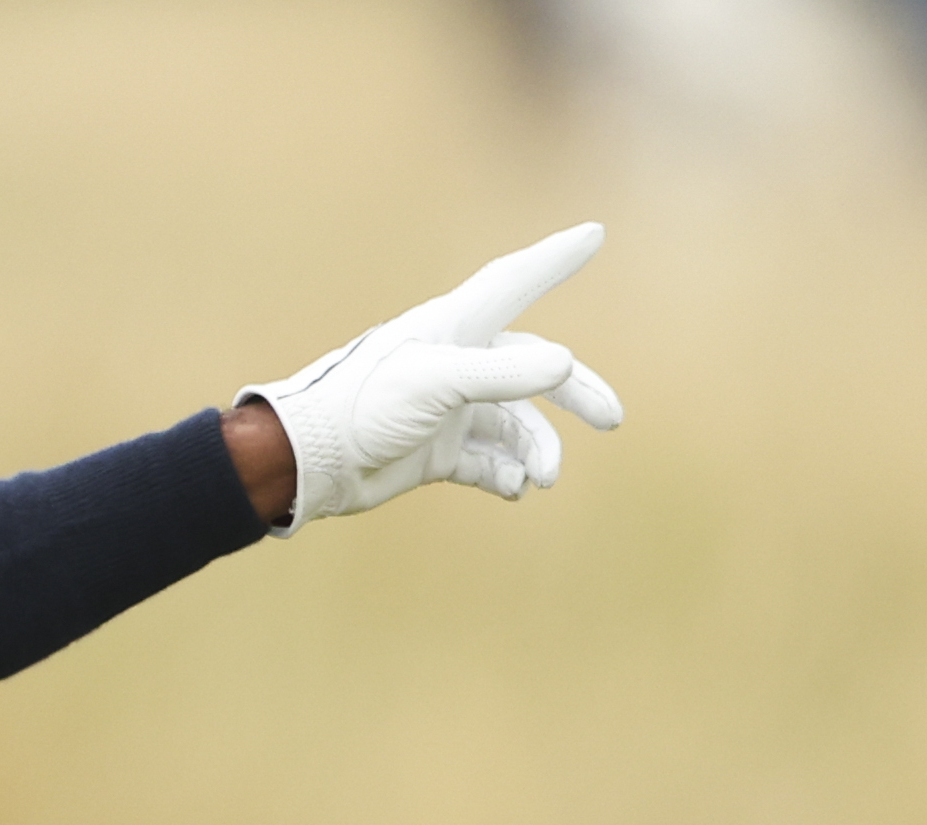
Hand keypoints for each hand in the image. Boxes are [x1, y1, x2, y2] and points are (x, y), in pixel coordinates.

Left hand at [238, 223, 626, 532]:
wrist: (314, 459)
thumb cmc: (365, 404)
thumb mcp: (437, 383)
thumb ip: (500, 375)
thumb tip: (564, 366)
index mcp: (455, 328)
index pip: (515, 282)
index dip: (554, 259)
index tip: (593, 233)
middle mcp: (458, 363)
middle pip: (535, 370)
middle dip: (576, 393)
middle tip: (611, 419)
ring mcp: (450, 410)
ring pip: (515, 425)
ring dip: (537, 449)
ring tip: (544, 477)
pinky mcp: (437, 451)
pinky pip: (486, 462)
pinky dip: (505, 475)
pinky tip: (513, 489)